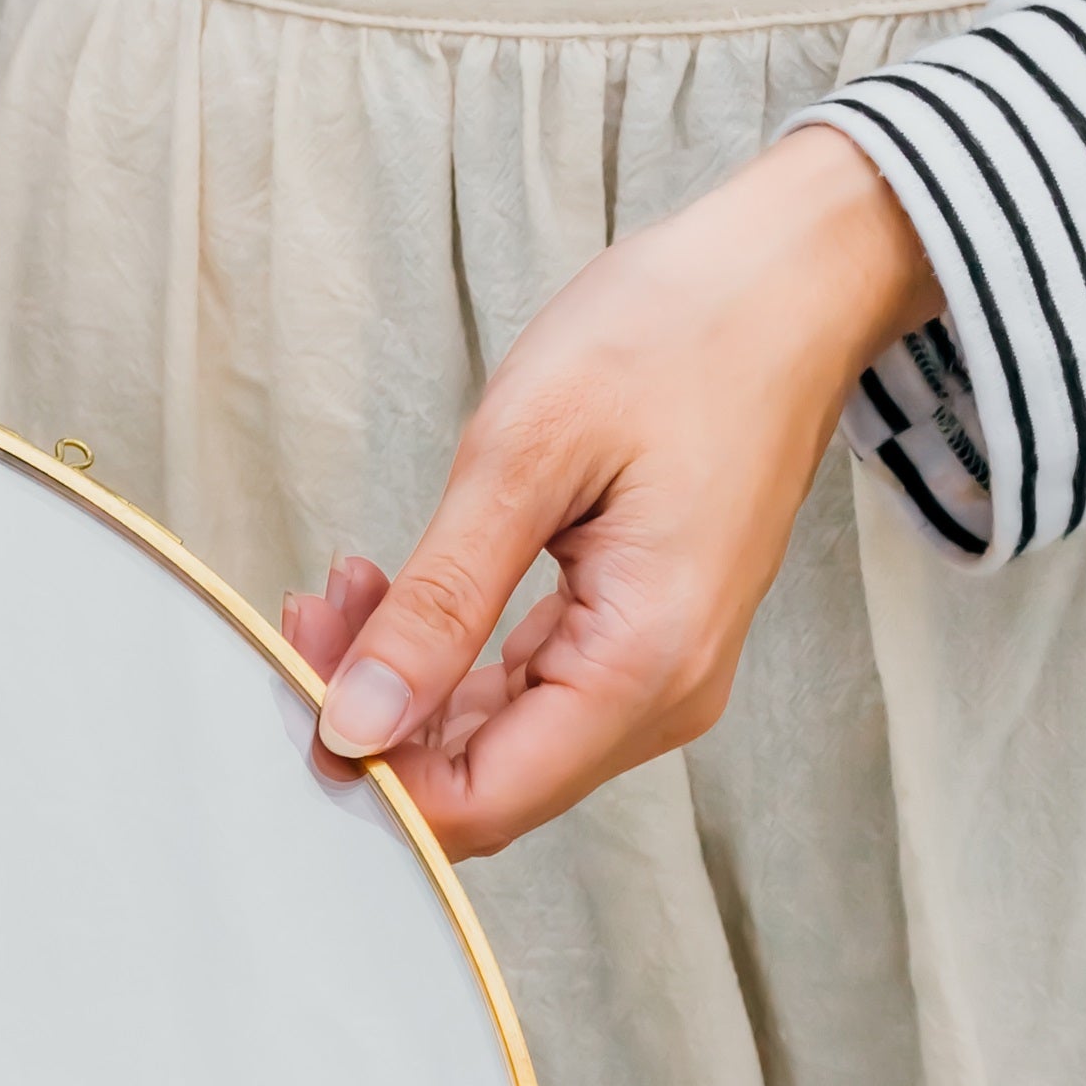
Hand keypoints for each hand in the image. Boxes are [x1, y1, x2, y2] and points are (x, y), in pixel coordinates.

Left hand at [283, 129, 937, 856]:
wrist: (788, 283)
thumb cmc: (679, 335)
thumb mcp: (528, 453)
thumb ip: (440, 603)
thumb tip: (355, 721)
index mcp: (645, 662)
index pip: (478, 802)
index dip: (370, 770)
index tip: (297, 680)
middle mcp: (665, 694)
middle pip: (481, 783)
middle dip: (374, 720)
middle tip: (312, 611)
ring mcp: (660, 673)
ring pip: (495, 743)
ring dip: (404, 686)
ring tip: (350, 586)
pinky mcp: (643, 640)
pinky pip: (526, 694)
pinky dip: (451, 660)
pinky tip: (403, 593)